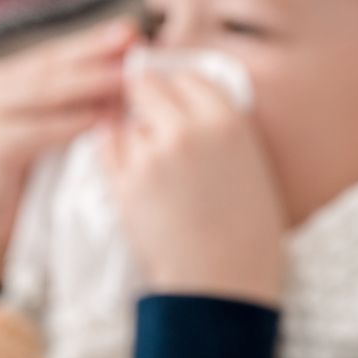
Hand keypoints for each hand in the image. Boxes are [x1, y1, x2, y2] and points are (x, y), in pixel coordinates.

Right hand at [0, 20, 135, 292]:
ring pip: (45, 92)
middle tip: (134, 48)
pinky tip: (100, 123)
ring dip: (89, 85)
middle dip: (96, 56)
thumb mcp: (62, 130)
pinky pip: (34, 133)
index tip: (135, 32)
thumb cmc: (36, 177)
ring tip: (127, 80)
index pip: (61, 51)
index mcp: (13, 77)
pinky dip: (68, 126)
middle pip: (54, 65)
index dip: (96, 41)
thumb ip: (85, 101)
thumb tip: (136, 71)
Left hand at [104, 66, 286, 303]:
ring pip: (127, 121)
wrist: (224, 282)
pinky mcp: (124, 181)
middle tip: (150, 120)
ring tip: (155, 170)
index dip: (180, 88)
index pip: (191, 76)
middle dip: (146, 99)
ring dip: (133, 134)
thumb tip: (187, 103)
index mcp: (228, 121)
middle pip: (149, 86)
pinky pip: (106, 145)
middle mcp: (188, 128)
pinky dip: (113, 152)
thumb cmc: (248, 231)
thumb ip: (220, 128)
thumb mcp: (251, 164)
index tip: (175, 99)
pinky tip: (132, 173)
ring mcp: (152, 153)